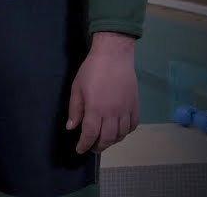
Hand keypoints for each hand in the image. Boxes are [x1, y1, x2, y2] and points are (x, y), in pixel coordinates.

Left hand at [66, 32, 138, 153]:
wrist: (114, 56)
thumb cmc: (91, 70)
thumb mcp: (77, 88)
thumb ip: (75, 109)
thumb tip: (71, 128)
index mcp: (95, 109)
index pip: (90, 134)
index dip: (84, 145)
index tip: (80, 150)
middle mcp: (112, 113)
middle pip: (107, 138)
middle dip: (98, 146)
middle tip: (92, 148)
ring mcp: (126, 110)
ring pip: (121, 134)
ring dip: (112, 141)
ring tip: (104, 141)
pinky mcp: (135, 106)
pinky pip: (133, 125)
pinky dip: (126, 132)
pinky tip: (119, 131)